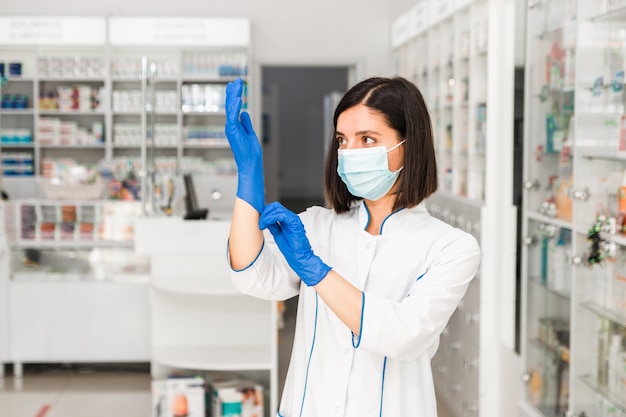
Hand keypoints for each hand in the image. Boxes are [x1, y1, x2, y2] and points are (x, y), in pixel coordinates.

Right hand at [225, 78, 264, 213]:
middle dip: (233, 91)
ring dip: (234, 95)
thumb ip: (246, 123)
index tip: (237, 84)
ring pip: (230, 108)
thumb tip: (244, 113)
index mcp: (234, 125)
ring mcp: (231, 128)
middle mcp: (230, 125)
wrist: (251, 164)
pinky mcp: (233, 132)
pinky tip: (238, 98)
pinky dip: (235, 107)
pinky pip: (233, 116)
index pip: (233, 107)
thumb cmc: (251, 152)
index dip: (234, 95)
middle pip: (230, 105)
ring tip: (237, 84)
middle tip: (237, 80)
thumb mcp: (249, 133)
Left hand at [260, 202, 331, 285]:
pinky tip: (266, 225)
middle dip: (264, 212)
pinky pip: (281, 215)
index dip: (265, 212)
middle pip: (275, 206)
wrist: (299, 256)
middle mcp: (290, 217)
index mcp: (287, 220)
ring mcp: (293, 219)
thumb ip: (273, 226)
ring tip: (262, 225)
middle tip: (260, 222)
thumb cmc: (291, 248)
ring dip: (266, 216)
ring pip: (277, 208)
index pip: (275, 209)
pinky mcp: (294, 222)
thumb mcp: (278, 234)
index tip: (259, 220)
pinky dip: (271, 218)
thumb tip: (265, 220)